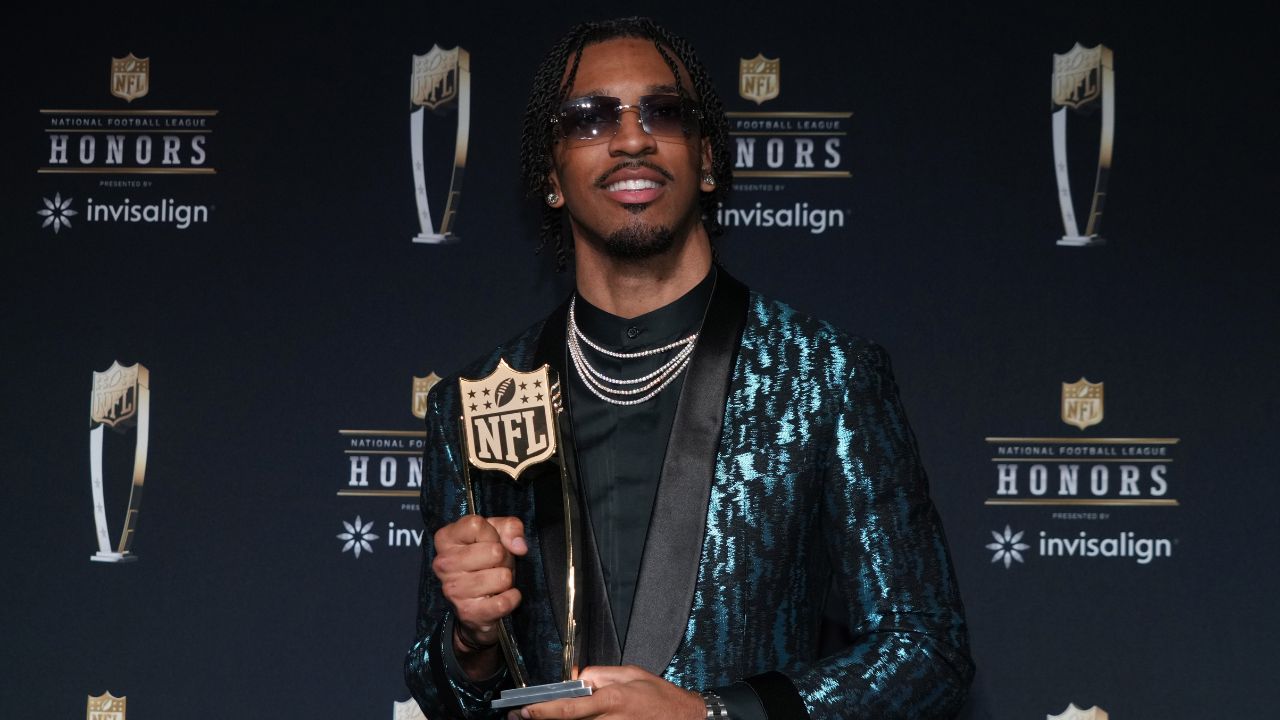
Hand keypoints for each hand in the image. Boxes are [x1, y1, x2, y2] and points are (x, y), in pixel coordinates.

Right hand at [432, 515, 527, 649]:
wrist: (478, 601)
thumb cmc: (486, 558)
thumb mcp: (498, 532)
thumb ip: (511, 527)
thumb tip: (519, 547)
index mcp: (446, 538)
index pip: (476, 525)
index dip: (492, 533)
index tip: (490, 541)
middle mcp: (443, 564)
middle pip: (494, 551)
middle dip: (504, 558)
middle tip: (496, 564)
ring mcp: (453, 590)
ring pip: (502, 577)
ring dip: (506, 579)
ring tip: (496, 580)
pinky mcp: (467, 612)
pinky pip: (503, 603)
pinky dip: (512, 598)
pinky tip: (503, 595)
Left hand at [517, 665, 703, 719]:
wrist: (684, 718)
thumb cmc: (659, 696)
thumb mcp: (630, 674)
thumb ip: (599, 674)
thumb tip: (576, 677)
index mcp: (612, 699)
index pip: (570, 708)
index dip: (544, 711)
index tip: (525, 709)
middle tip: (520, 717)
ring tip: (536, 719)